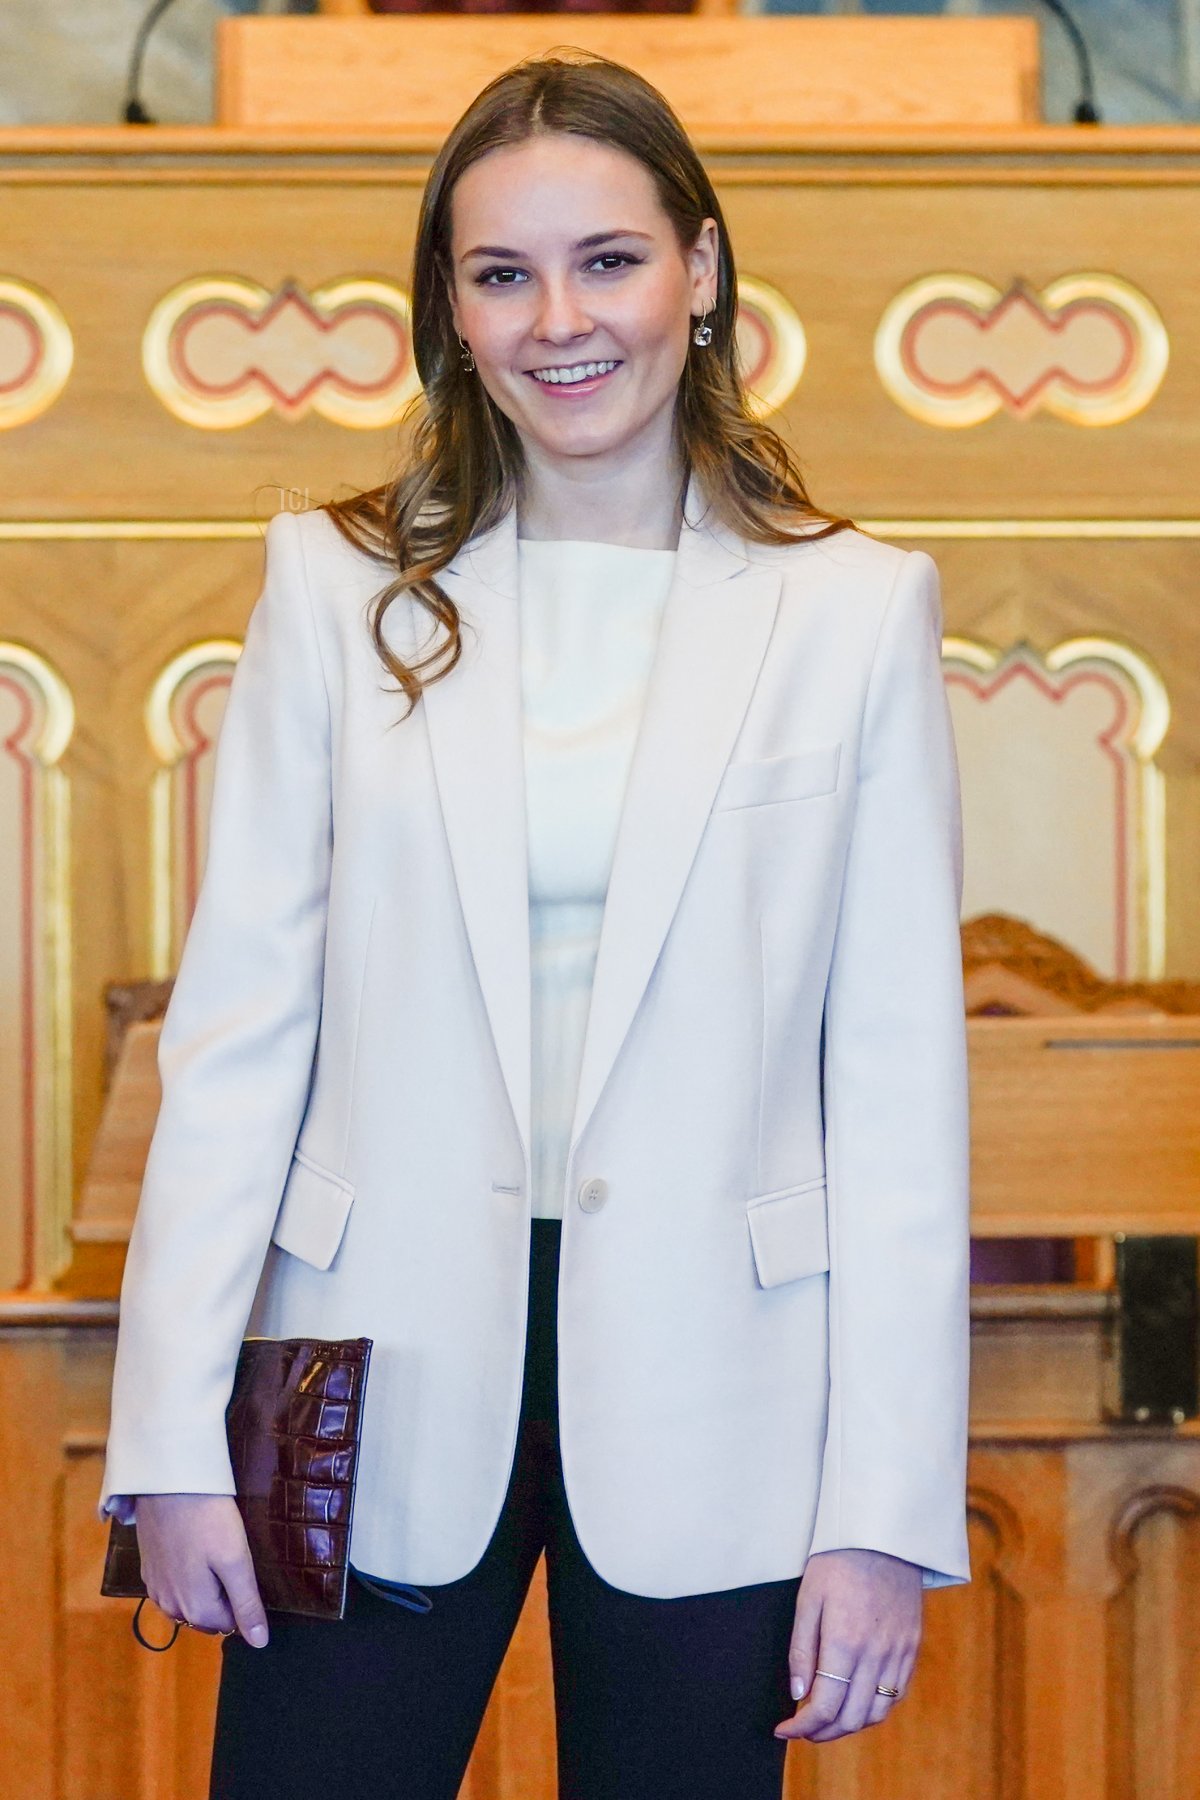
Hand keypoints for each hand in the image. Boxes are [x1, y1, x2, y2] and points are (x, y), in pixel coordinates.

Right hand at [135, 1494, 269, 1646]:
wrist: (167, 1484)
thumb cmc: (208, 1520)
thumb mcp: (235, 1560)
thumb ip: (246, 1604)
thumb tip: (260, 1643)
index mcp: (195, 1610)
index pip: (230, 1624)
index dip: (243, 1600)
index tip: (246, 1571)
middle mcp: (171, 1607)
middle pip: (208, 1616)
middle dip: (223, 1598)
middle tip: (232, 1560)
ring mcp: (155, 1589)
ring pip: (189, 1603)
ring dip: (204, 1589)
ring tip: (214, 1554)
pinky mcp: (148, 1570)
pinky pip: (173, 1586)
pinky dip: (186, 1577)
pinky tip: (194, 1551)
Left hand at [774, 1548, 921, 1742]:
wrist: (883, 1535)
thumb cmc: (838, 1561)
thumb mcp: (808, 1598)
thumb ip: (802, 1650)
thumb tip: (798, 1694)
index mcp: (845, 1642)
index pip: (824, 1707)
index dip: (801, 1727)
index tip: (783, 1729)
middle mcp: (876, 1654)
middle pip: (851, 1719)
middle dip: (822, 1733)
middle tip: (802, 1730)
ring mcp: (898, 1653)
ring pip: (876, 1713)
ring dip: (849, 1726)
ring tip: (827, 1721)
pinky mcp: (911, 1647)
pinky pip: (895, 1694)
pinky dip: (874, 1709)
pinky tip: (855, 1702)